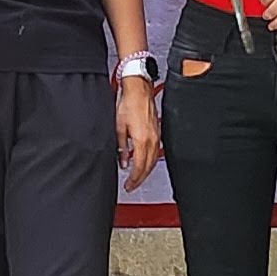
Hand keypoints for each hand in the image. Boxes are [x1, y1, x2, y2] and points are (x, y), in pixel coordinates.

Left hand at [113, 78, 160, 192]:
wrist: (138, 89)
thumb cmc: (128, 103)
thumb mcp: (118, 127)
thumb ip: (121, 147)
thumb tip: (123, 161)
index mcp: (142, 140)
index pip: (139, 167)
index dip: (134, 179)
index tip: (128, 185)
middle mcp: (152, 139)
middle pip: (149, 166)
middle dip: (140, 179)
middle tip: (132, 186)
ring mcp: (156, 135)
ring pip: (153, 160)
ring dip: (146, 171)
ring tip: (137, 177)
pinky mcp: (157, 131)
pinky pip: (155, 151)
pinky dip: (150, 160)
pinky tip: (144, 161)